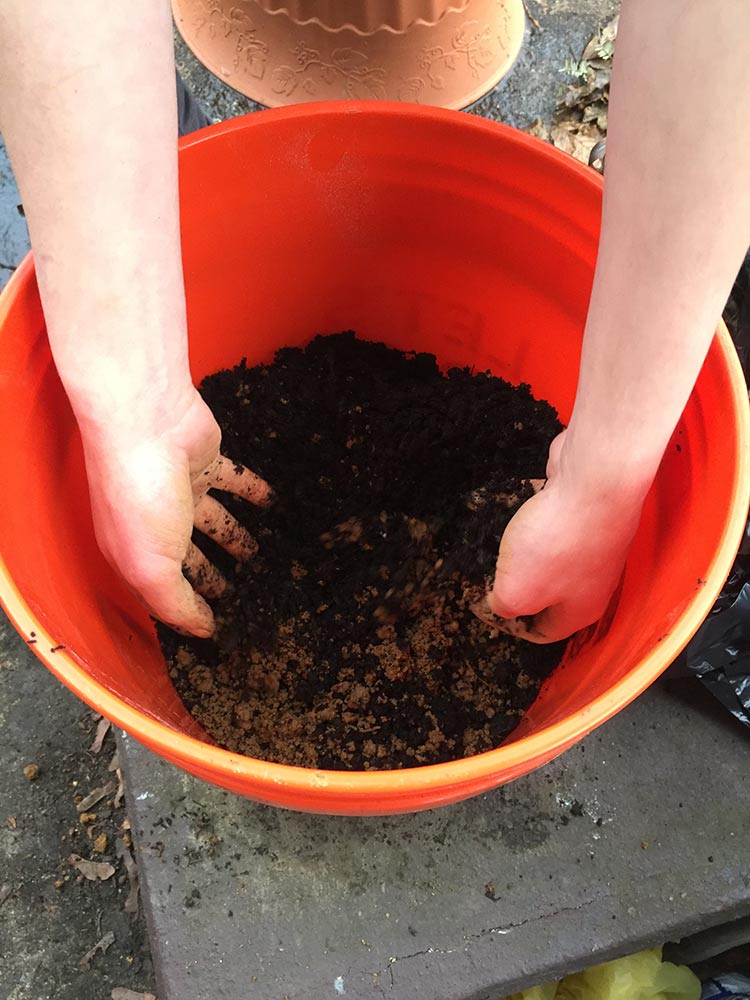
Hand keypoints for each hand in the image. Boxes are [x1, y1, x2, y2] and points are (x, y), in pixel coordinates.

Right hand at [80, 390, 270, 636]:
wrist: (147, 422)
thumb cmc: (140, 498)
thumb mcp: (151, 568)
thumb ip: (175, 605)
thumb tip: (202, 633)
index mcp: (134, 555)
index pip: (163, 593)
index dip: (189, 612)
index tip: (217, 629)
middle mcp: (155, 524)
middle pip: (190, 559)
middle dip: (212, 579)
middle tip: (244, 598)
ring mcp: (181, 491)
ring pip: (215, 521)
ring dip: (235, 537)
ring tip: (259, 555)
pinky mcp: (206, 463)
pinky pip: (236, 481)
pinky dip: (254, 492)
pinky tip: (274, 503)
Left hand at [476, 431, 646, 642]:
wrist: (595, 481)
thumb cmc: (559, 543)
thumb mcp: (517, 591)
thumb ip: (503, 605)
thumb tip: (499, 604)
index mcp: (579, 610)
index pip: (543, 632)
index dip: (510, 626)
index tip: (483, 608)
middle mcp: (592, 580)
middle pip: (547, 592)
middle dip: (515, 582)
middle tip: (486, 572)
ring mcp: (591, 543)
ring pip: (548, 554)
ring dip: (521, 546)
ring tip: (492, 538)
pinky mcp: (584, 511)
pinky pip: (551, 520)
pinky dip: (532, 514)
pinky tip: (510, 505)